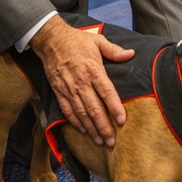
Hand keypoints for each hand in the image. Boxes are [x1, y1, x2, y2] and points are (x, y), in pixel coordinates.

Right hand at [29, 15, 134, 146]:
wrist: (51, 40)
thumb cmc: (76, 40)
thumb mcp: (97, 40)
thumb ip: (114, 50)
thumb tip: (131, 54)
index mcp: (93, 70)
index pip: (106, 92)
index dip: (114, 107)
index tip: (122, 120)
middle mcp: (81, 82)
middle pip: (94, 109)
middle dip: (104, 127)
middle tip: (112, 141)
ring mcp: (69, 89)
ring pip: (81, 114)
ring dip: (91, 129)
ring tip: (100, 141)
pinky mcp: (59, 92)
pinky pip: (67, 110)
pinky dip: (75, 122)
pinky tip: (83, 131)